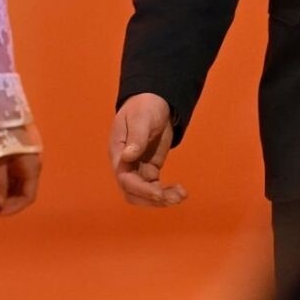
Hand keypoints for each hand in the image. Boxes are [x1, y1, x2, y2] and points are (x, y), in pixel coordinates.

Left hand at [0, 132, 41, 216]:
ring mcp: (24, 163)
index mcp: (32, 170)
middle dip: (3, 203)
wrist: (3, 112)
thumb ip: (0, 183)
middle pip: (20, 193)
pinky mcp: (16, 158)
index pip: (27, 197)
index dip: (13, 208)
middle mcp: (31, 169)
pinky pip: (10, 176)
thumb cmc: (1, 136)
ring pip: (14, 186)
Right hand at [110, 93, 185, 207]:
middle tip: (174, 198)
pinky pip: (155, 187)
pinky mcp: (150, 168)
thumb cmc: (144, 106)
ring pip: (144, 193)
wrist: (154, 101)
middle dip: (151, 199)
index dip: (141, 189)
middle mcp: (126, 165)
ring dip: (161, 199)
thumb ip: (136, 138)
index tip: (159, 194)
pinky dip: (167, 192)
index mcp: (118, 153)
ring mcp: (138, 168)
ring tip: (181, 196)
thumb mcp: (140, 119)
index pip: (125, 178)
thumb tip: (128, 157)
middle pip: (132, 192)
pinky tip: (181, 192)